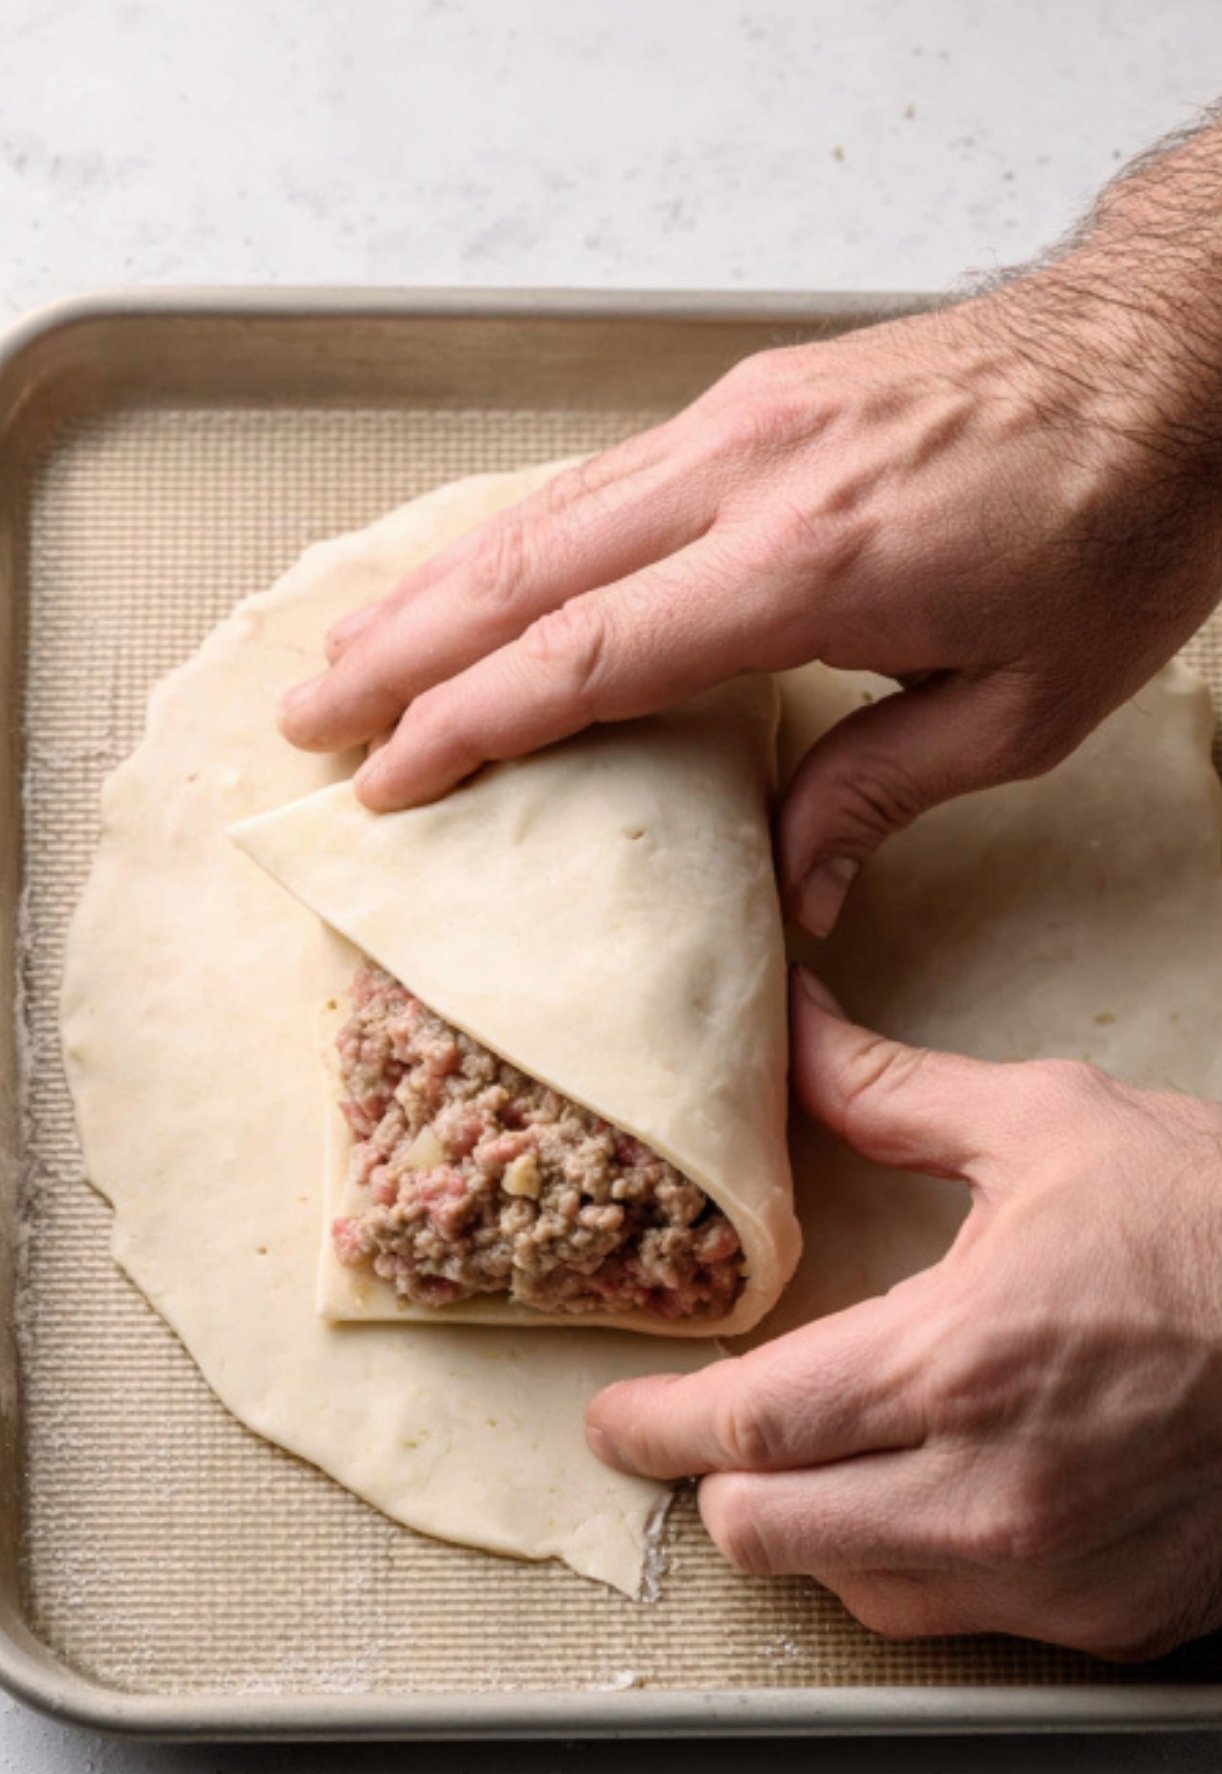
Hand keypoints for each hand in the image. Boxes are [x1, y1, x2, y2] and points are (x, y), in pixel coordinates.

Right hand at [278, 288, 1221, 933]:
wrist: (1175, 356)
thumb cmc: (1119, 526)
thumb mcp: (1025, 707)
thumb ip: (882, 794)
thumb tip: (795, 894)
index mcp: (808, 566)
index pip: (589, 655)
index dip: (472, 723)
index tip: (390, 781)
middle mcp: (749, 476)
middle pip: (527, 570)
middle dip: (403, 650)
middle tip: (309, 718)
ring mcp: (744, 420)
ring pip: (547, 510)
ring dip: (438, 585)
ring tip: (353, 652)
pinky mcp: (757, 398)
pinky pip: (602, 474)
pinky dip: (519, 535)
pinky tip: (478, 577)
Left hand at [586, 970, 1221, 1659]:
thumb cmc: (1214, 1220)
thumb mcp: (1047, 1123)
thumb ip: (888, 1093)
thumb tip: (795, 1030)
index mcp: (954, 1359)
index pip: (743, 1426)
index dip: (652, 1426)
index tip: (614, 1418)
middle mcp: (987, 1491)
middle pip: (764, 1532)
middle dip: (716, 1480)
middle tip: (719, 1430)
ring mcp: (1048, 1570)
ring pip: (848, 1590)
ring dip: (811, 1527)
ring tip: (832, 1454)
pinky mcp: (1103, 1618)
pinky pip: (952, 1618)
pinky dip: (910, 1565)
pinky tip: (935, 1493)